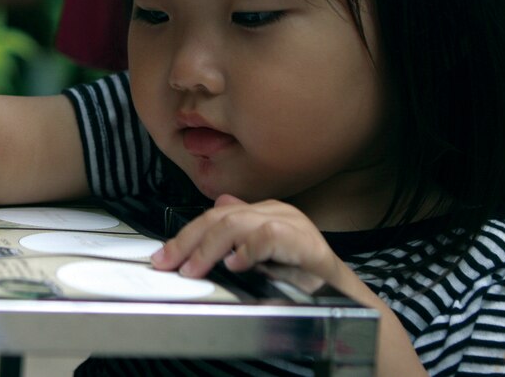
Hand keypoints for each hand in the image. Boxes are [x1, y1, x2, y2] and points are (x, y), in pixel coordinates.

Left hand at [151, 195, 344, 285]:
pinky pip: (269, 236)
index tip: (163, 257)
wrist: (341, 293)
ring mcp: (290, 223)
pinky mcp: (305, 242)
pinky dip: (247, 250)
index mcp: (262, 212)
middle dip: (188, 242)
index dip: (185, 236)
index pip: (214, 216)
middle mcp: (274, 211)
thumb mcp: (261, 255)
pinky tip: (236, 265)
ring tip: (195, 269)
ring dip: (208, 248)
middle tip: (171, 265)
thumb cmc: (301, 276)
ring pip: (237, 223)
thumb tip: (210, 218)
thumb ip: (237, 237)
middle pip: (219, 217)